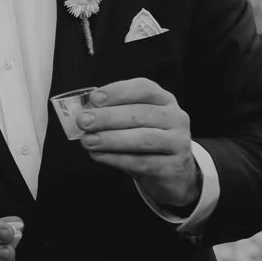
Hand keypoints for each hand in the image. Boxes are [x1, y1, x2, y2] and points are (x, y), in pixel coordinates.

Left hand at [76, 78, 198, 211]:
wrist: (171, 172)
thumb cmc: (144, 139)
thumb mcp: (133, 121)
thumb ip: (113, 114)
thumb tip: (85, 113)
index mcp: (164, 100)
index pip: (144, 88)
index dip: (118, 92)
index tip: (94, 98)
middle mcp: (175, 118)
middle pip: (141, 114)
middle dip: (108, 117)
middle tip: (83, 121)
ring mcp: (178, 142)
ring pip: (143, 139)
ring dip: (111, 139)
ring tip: (88, 141)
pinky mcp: (173, 167)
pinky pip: (142, 162)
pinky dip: (117, 159)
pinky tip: (98, 155)